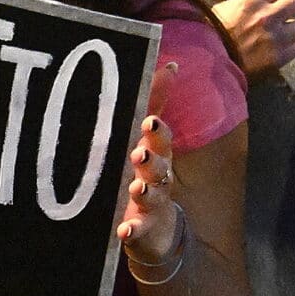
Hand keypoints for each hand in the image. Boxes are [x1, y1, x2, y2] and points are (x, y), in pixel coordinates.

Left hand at [116, 62, 184, 263]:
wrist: (158, 231)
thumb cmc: (149, 176)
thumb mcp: (151, 141)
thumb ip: (155, 103)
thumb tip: (170, 63)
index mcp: (157, 155)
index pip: (161, 139)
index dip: (158, 132)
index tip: (149, 123)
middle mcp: (157, 178)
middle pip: (159, 166)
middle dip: (152, 159)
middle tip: (140, 152)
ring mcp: (150, 206)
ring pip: (151, 196)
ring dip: (144, 191)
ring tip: (137, 187)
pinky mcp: (141, 230)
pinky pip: (137, 231)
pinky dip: (132, 231)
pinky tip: (124, 230)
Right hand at [213, 0, 294, 77]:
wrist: (204, 64)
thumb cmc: (208, 34)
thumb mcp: (224, 9)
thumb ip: (246, 3)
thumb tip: (261, 2)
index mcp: (252, 0)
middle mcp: (267, 15)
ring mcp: (275, 38)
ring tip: (291, 30)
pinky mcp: (278, 57)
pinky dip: (292, 45)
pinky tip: (285, 46)